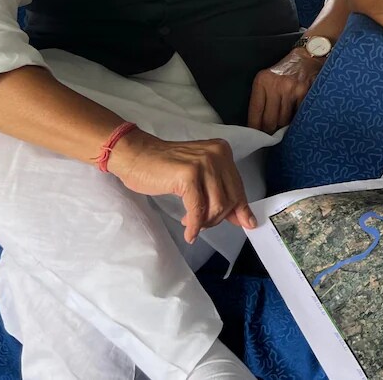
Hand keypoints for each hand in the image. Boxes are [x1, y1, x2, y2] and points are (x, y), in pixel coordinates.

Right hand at [106, 128, 256, 242]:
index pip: (238, 186)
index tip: (247, 223)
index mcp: (222, 151)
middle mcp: (216, 154)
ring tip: (192, 223)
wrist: (135, 155)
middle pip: (231, 198)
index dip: (241, 209)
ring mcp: (203, 163)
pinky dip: (195, 225)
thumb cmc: (163, 166)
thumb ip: (219, 191)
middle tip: (203, 224)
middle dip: (218, 218)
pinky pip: (198, 209)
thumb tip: (242, 217)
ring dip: (205, 222)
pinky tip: (189, 232)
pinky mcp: (188, 175)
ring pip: (217, 206)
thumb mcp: (198, 175)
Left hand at [247, 48, 322, 132]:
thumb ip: (262, 97)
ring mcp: (291, 90)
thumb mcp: (267, 79)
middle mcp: (276, 85)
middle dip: (269, 130)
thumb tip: (258, 124)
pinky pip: (297, 115)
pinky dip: (295, 120)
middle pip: (269, 119)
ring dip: (282, 127)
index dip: (255, 127)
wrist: (306, 57)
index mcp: (262, 81)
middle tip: (269, 136)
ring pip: (283, 120)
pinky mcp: (304, 93)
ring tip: (282, 129)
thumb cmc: (284, 70)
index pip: (255, 111)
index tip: (255, 136)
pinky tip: (294, 120)